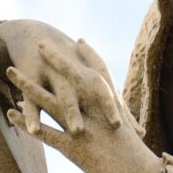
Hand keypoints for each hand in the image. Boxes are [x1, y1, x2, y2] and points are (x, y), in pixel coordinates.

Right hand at [0, 20, 137, 135]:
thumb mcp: (93, 83)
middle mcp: (75, 72)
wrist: (35, 38)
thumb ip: (116, 108)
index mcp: (91, 74)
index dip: (123, 109)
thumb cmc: (72, 71)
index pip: (110, 91)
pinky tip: (32, 130)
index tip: (135, 131)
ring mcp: (53, 73)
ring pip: (64, 94)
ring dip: (71, 111)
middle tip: (115, 126)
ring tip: (78, 131)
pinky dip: (31, 114)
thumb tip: (141, 133)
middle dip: (104, 105)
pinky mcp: (31, 78)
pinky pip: (31, 99)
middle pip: (93, 89)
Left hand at [6, 38, 160, 172]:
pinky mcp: (75, 149)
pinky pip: (46, 132)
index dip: (90, 57)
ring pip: (52, 101)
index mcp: (113, 109)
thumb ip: (116, 128)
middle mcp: (98, 113)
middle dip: (56, 59)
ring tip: (11, 71)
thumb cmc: (141, 166)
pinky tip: (10, 112)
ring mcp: (86, 129)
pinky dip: (28, 122)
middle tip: (40, 43)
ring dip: (28, 85)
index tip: (79, 41)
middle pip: (73, 79)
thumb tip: (115, 123)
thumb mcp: (128, 141)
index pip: (101, 75)